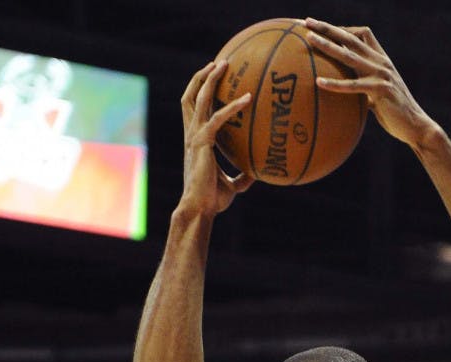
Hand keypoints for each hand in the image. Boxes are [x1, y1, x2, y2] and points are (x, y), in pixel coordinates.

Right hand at [179, 62, 253, 217]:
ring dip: (211, 79)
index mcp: (196, 140)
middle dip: (203, 76)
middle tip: (220, 62)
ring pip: (199, 98)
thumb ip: (243, 176)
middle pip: (191, 95)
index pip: (193, 108)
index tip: (214, 77)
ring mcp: (195, 136)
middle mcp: (192, 133)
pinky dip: (233, 107)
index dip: (200, 90)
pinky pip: (218, 118)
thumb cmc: (213, 200)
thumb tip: (259, 173)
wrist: (200, 209)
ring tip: (224, 64)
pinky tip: (248, 99)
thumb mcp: (233, 185)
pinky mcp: (202, 143)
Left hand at [303, 18, 434, 147]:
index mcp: (381, 60)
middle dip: (328, 28)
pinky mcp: (381, 90)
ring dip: (328, 45)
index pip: (361, 34)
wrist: (416, 127)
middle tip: (307, 22)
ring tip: (309, 40)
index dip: (341, 29)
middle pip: (351, 37)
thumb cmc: (395, 115)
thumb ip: (363, 89)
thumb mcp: (378, 96)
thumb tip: (347, 95)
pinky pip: (353, 85)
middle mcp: (381, 62)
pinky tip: (319, 82)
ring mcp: (381, 74)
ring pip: (349, 55)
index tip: (322, 28)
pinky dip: (335, 84)